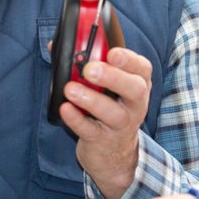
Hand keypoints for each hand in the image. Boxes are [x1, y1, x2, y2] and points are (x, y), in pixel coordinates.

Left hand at [57, 46, 151, 198]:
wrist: (113, 153)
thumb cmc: (107, 107)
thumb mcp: (106, 85)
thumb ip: (86, 62)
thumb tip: (56, 45)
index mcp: (137, 84)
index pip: (142, 68)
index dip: (129, 59)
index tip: (112, 52)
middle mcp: (135, 104)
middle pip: (133, 89)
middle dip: (112, 77)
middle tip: (89, 69)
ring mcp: (122, 125)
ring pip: (112, 113)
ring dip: (91, 99)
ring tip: (70, 89)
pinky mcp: (104, 141)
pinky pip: (90, 130)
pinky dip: (77, 119)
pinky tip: (65, 109)